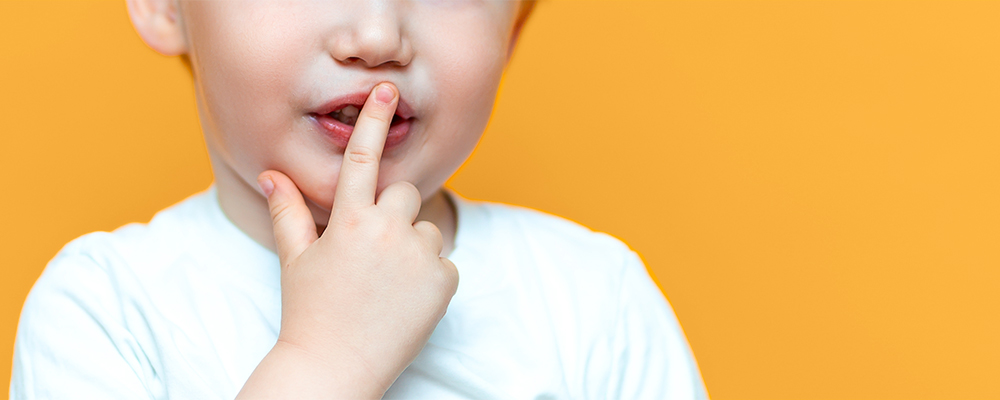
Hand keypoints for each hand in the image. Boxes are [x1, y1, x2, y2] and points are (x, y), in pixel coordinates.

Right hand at [238, 83, 458, 398]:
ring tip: (385, 283)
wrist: (336, 368)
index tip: (387, 91)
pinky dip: (429, 276)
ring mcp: (420, 257)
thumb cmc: (311, 312)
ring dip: (411, 245)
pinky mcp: (445, 281)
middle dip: (391, 212)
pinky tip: (403, 300)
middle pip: (404, 193)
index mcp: (349, 221)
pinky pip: (443, 262)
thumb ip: (289, 210)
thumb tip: (272, 173)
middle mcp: (388, 231)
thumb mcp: (296, 259)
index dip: (375, 120)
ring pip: (426, 228)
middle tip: (371, 250)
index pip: (363, 159)